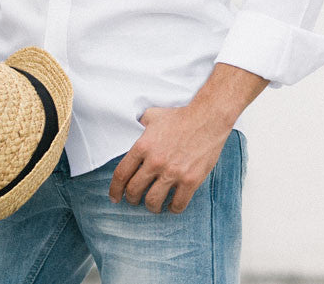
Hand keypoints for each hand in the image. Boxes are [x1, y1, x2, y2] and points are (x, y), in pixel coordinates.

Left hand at [108, 104, 232, 212]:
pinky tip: (172, 205)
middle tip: (135, 200)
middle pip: (134, 191)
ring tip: (154, 205)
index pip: (121, 175)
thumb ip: (140, 123)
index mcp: (143, 146)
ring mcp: (173, 172)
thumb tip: (131, 124)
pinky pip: (177, 204)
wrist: (209, 117)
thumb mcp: (154, 115)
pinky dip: (173, 209)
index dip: (115, 190)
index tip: (115, 197)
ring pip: (153, 201)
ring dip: (151, 207)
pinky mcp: (190, 180)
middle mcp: (155, 161)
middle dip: (132, 199)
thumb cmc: (181, 116)